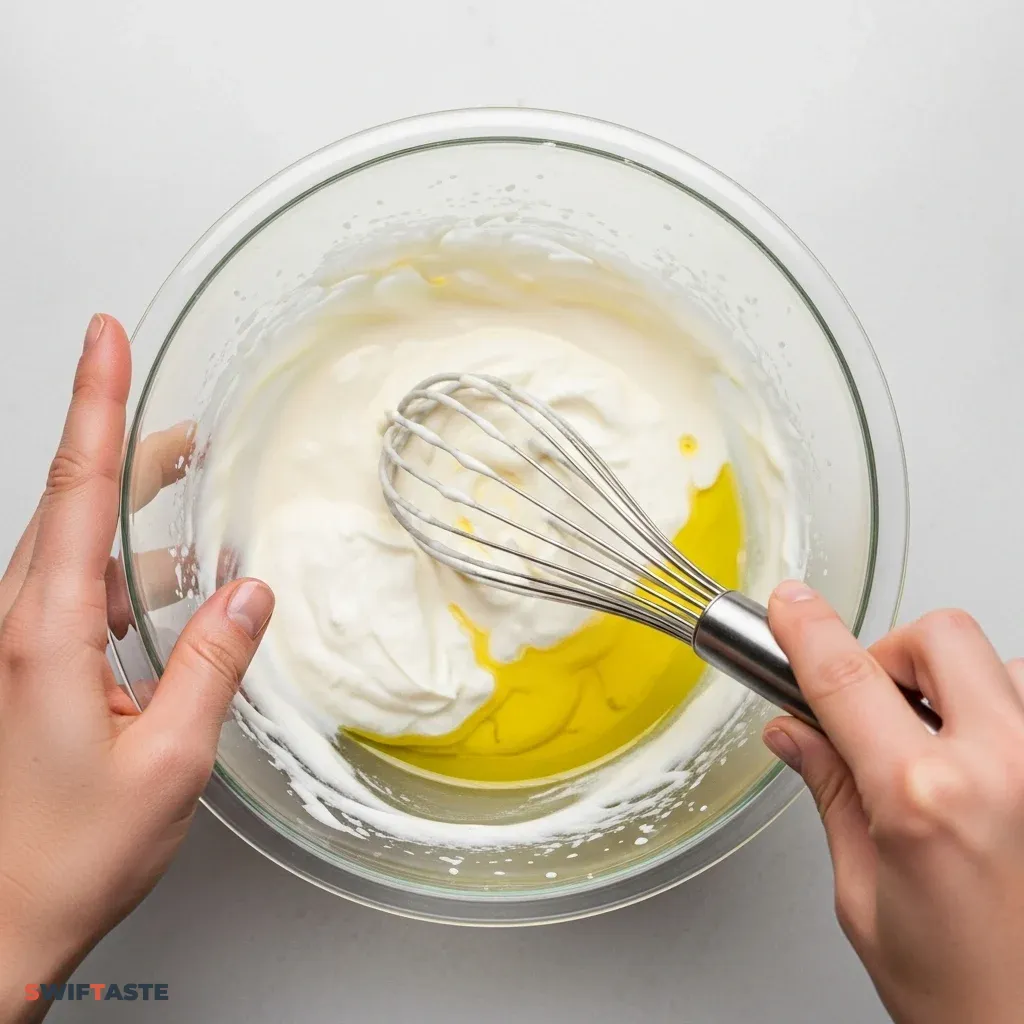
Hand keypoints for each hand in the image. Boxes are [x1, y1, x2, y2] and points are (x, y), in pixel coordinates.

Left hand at [0, 316, 273, 1022]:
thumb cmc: (64, 856)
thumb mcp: (166, 760)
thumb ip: (210, 665)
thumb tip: (247, 592)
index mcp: (44, 635)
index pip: (75, 490)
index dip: (94, 404)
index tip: (106, 338)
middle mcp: (20, 627)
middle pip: (72, 501)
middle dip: (123, 442)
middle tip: (179, 415)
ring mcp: (19, 647)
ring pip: (74, 543)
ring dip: (129, 507)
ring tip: (185, 480)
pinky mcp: (30, 669)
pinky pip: (78, 591)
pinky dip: (128, 568)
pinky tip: (175, 584)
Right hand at [763, 581, 1023, 1023]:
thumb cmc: (968, 997)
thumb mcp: (865, 895)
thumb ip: (833, 794)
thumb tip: (796, 733)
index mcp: (926, 799)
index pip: (845, 678)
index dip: (806, 629)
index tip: (791, 607)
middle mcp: (1005, 769)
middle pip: (940, 636)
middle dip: (894, 653)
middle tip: (874, 703)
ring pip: (1000, 663)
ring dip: (958, 688)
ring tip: (942, 749)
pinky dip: (1004, 718)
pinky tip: (987, 770)